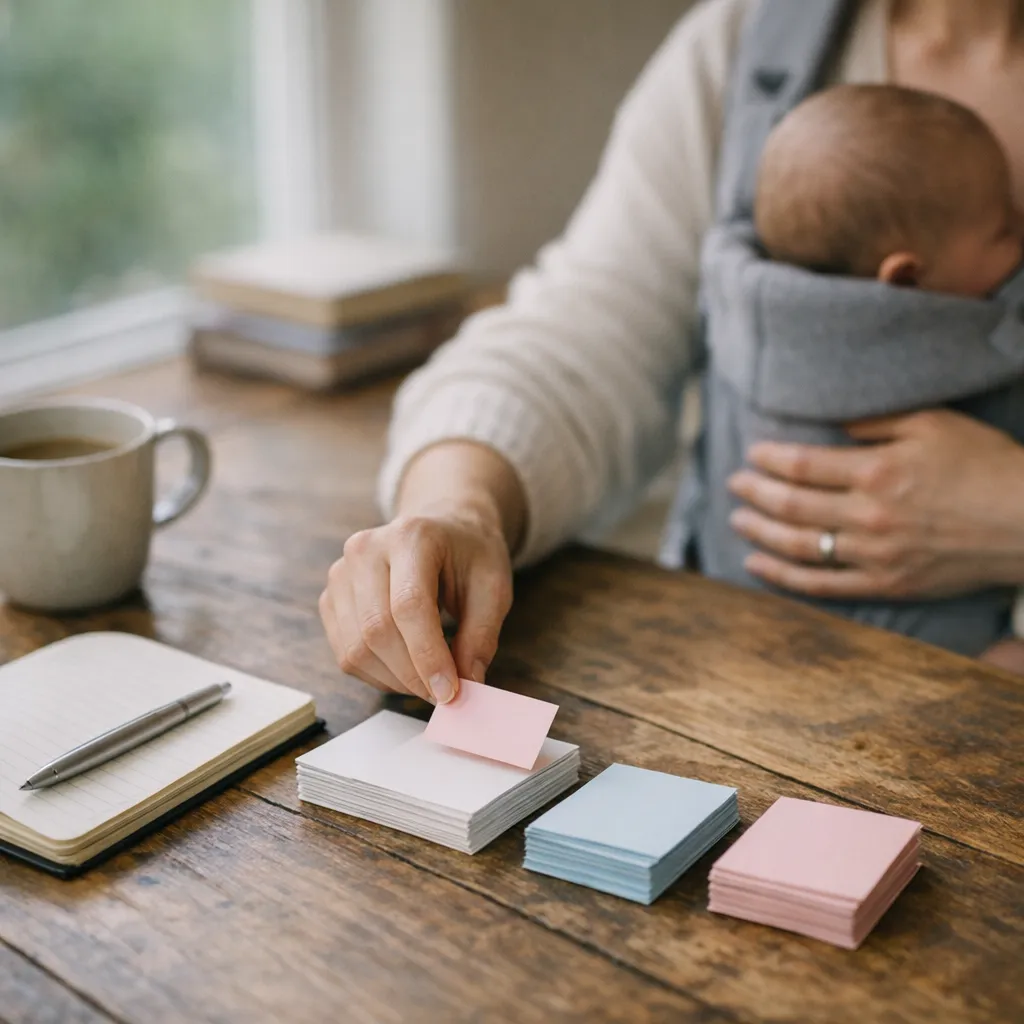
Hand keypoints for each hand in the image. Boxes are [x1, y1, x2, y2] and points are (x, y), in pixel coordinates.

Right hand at [320, 442, 522, 704]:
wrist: (442, 529)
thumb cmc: (468, 555)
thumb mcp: (493, 587)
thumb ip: (481, 635)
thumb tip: (468, 684)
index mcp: (411, 536)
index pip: (409, 605)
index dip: (427, 656)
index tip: (450, 692)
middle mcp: (366, 549)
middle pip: (377, 630)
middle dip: (413, 675)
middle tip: (444, 695)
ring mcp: (341, 573)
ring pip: (356, 649)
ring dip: (396, 680)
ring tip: (428, 680)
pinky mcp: (330, 597)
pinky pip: (345, 653)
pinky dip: (378, 674)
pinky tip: (406, 669)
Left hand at [727, 410, 1023, 598]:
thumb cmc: (985, 464)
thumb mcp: (933, 424)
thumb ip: (875, 423)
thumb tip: (831, 424)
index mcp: (878, 472)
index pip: (802, 466)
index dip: (769, 459)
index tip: (753, 453)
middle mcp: (869, 516)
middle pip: (791, 506)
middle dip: (755, 493)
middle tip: (734, 484)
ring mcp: (875, 555)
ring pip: (798, 547)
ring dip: (759, 533)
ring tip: (737, 520)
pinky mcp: (885, 585)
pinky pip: (822, 585)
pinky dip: (784, 577)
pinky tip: (757, 565)